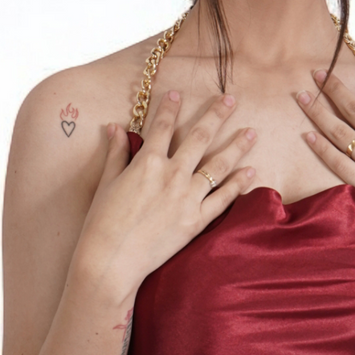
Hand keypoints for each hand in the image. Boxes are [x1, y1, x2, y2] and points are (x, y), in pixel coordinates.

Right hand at [75, 90, 257, 297]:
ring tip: (252, 133)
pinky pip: (223, 198)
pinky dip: (238, 184)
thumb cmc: (102, 223)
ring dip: (236, 147)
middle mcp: (171, 175)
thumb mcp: (106, 183)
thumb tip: (115, 127)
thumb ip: (116, 153)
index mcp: (146, 162)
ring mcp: (187, 198)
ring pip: (218, 165)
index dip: (170, 107)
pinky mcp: (196, 220)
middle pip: (199, 137)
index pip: (162, 126)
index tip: (178, 92)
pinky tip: (250, 172)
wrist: (111, 261)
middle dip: (216, 115)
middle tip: (231, 99)